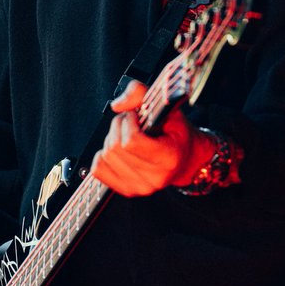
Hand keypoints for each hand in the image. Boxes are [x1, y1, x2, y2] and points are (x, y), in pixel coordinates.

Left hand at [89, 80, 213, 196]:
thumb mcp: (167, 107)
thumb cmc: (176, 133)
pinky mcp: (127, 190)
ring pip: (106, 157)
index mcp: (168, 158)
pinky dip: (103, 156)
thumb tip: (117, 105)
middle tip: (130, 123)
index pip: (131, 142)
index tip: (136, 116)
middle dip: (118, 127)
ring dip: (111, 139)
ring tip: (126, 135)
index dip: (128, 122)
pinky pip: (99, 170)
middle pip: (115, 148)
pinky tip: (118, 150)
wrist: (185, 159)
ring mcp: (140, 188)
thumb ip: (141, 94)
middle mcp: (155, 178)